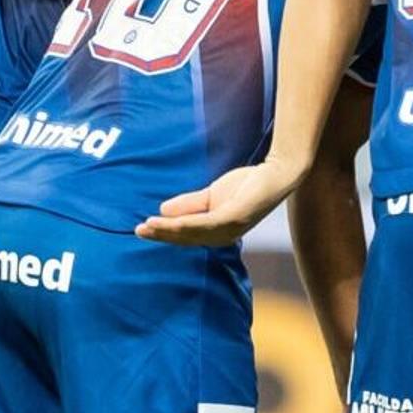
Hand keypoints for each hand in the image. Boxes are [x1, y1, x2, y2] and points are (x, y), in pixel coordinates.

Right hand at [138, 159, 300, 245]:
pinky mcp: (235, 217)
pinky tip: (172, 220)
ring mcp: (230, 229)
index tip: (141, 229)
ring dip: (170, 230)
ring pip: (193, 233)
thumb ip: (189, 204)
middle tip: (139, 230)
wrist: (273, 174)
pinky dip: (187, 223)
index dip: (163, 233)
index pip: (185, 236)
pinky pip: (207, 223)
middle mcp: (222, 236)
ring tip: (149, 225)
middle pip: (186, 238)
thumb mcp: (210, 195)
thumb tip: (162, 209)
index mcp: (215, 233)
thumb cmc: (245, 185)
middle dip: (162, 234)